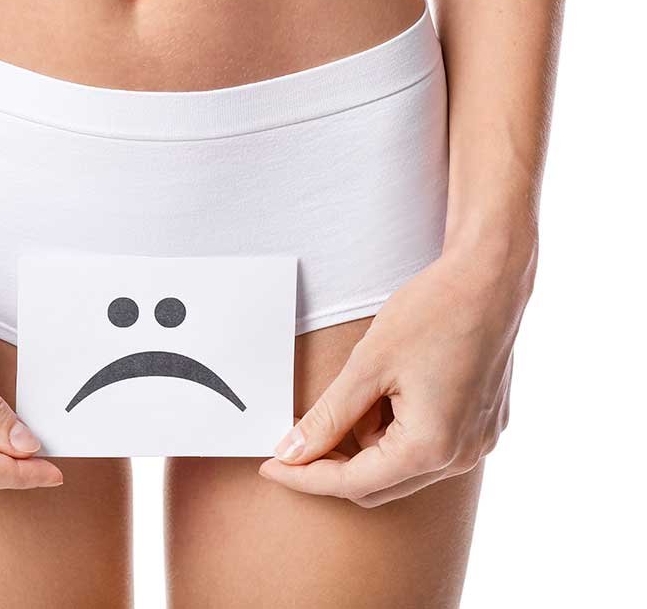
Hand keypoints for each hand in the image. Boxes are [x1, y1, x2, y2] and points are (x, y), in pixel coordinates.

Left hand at [259, 240, 534, 506]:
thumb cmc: (433, 312)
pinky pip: (427, 445)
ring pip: (401, 465)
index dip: (305, 477)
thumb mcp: (366, 365)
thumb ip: (327, 417)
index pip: (351, 483)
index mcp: (430, 448)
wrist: (491, 277)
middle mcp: (460, 457)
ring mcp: (477, 443)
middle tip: (297, 436)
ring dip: (368, 440)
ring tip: (366, 385)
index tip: (271, 466)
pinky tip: (392, 387)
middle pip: (378, 484)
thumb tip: (291, 453)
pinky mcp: (483, 426)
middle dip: (334, 462)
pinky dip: (396, 428)